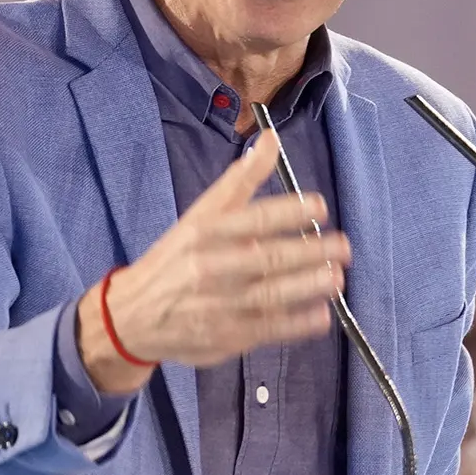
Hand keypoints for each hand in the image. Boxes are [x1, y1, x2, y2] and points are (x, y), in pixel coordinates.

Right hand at [79, 132, 350, 394]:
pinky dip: (297, 324)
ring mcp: (220, 305)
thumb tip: (270, 138)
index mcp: (205, 233)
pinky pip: (268, 328)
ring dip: (309, 286)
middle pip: (268, 258)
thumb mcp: (200, 216)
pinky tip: (321, 315)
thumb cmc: (175, 259)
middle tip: (342, 245)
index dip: (289, 211)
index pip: (252, 218)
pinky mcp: (227, 336)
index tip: (319, 207)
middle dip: (310, 251)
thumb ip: (240, 181)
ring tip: (337, 278)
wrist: (132, 315)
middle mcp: (212, 267)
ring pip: (272, 294)